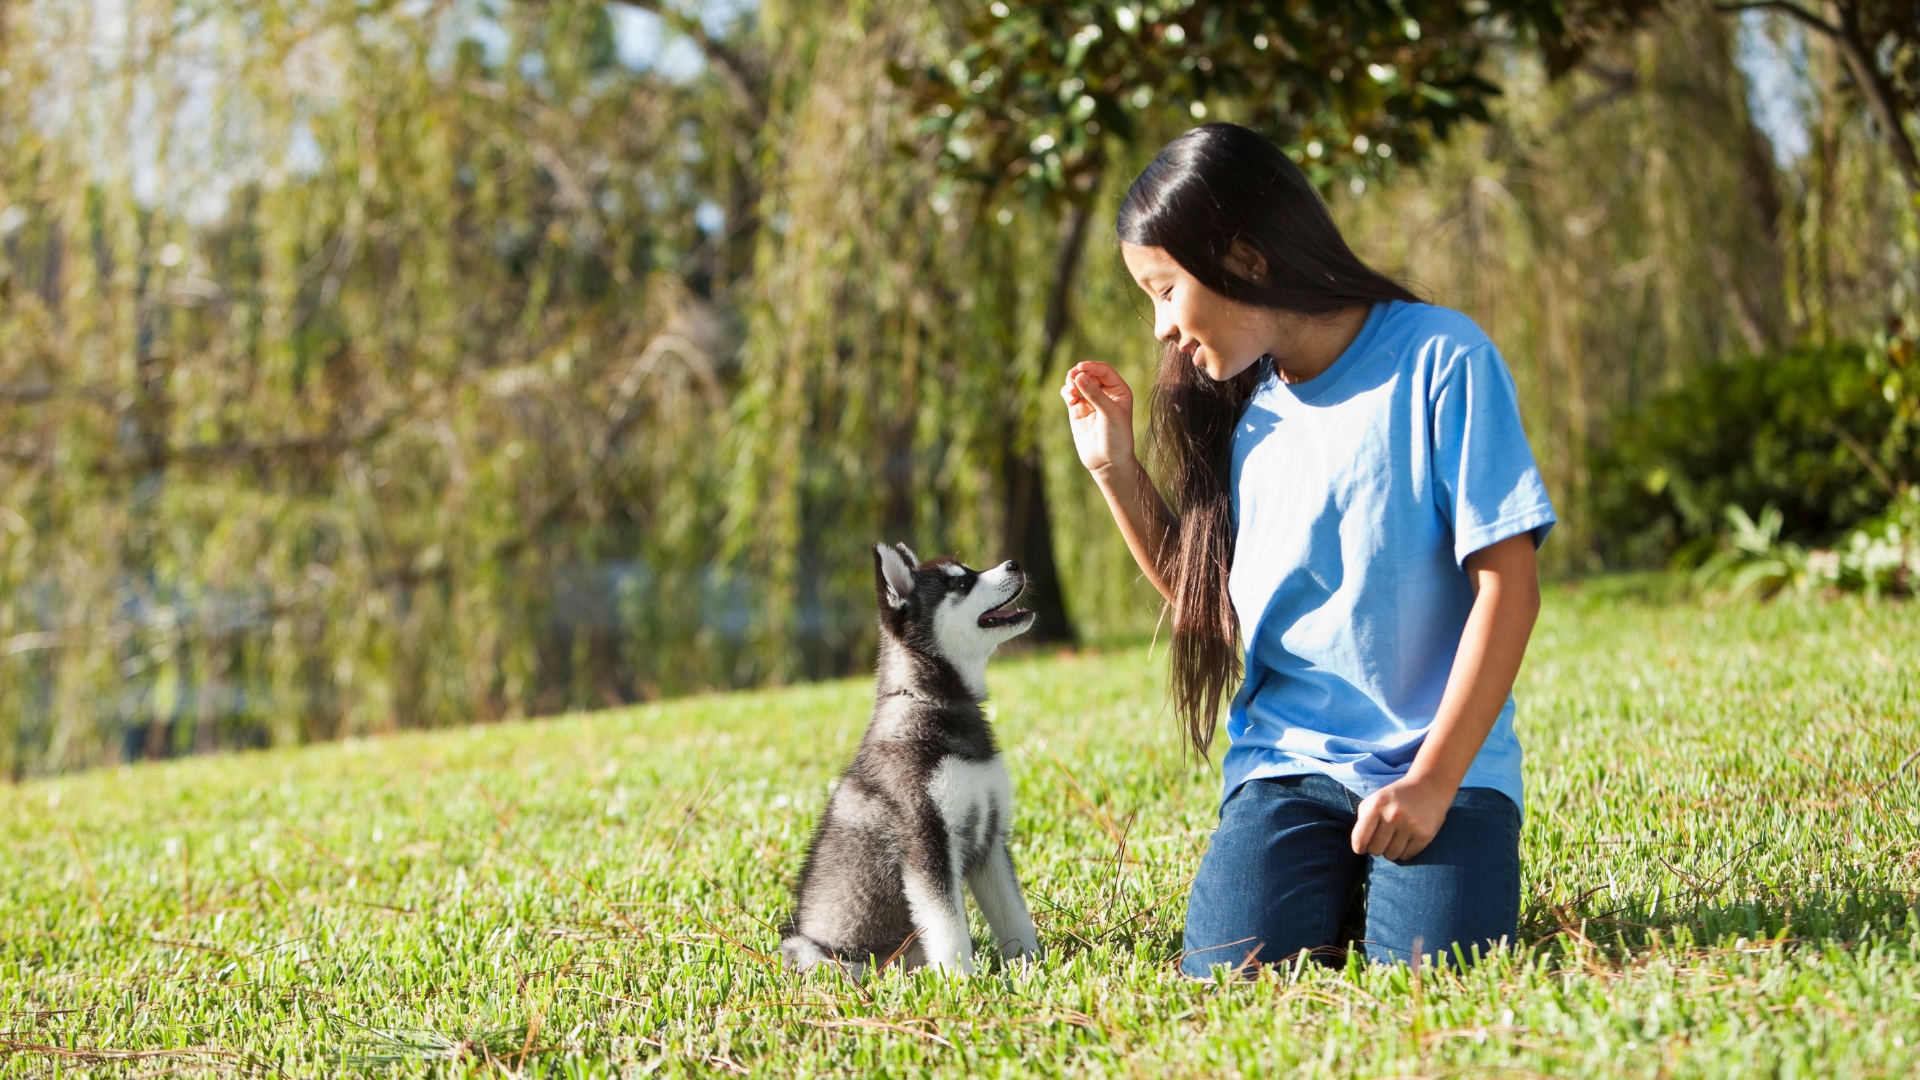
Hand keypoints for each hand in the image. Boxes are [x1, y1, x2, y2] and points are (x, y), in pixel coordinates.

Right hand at [1059, 362, 1135, 478]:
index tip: (1081, 367)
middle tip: (1072, 376)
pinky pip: (1070, 395)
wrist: (1108, 462)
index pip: (1104, 371)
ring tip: (1070, 389)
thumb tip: (1078, 376)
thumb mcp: (1109, 413)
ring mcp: (1090, 402)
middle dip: (1080, 373)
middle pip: (1089, 374)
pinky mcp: (1078, 411)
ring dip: (1072, 381)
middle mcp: (1105, 394)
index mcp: (1119, 391)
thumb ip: (1094, 394)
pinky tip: (1069, 396)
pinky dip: (1067, 392)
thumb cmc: (1117, 437)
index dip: (1092, 366)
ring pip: (1078, 383)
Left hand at [1350, 775, 1455, 862]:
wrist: (1429, 786)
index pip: (1360, 838)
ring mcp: (1410, 825)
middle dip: (1376, 848)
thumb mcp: (1375, 799)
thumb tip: (1359, 845)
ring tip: (1394, 840)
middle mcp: (1393, 815)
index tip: (1361, 849)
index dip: (1358, 848)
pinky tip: (1406, 841)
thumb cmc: (1397, 796)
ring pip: (1391, 855)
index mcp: (1377, 805)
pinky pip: (1406, 856)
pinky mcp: (1424, 834)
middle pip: (1375, 850)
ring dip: (1391, 851)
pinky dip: (1404, 852)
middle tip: (1382, 840)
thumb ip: (1363, 819)